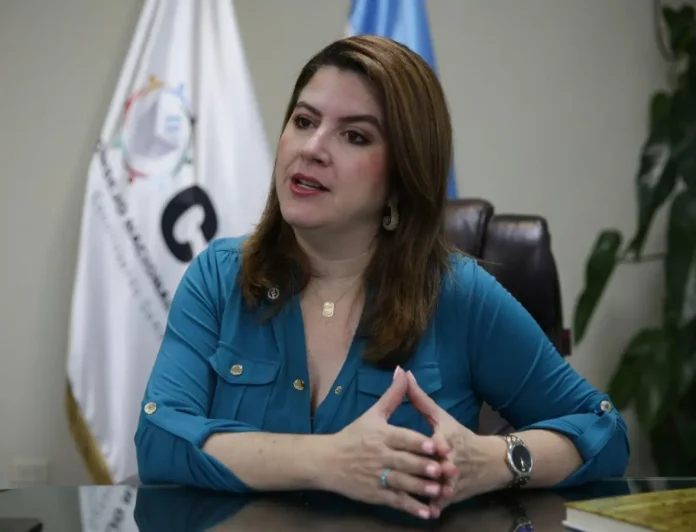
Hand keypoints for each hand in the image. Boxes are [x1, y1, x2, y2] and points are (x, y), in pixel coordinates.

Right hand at [326, 367, 450, 518]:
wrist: (327, 461)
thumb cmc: (353, 435)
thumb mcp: (373, 414)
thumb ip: (393, 395)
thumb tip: (403, 371)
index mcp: (381, 435)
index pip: (402, 439)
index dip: (419, 443)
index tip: (436, 446)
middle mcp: (379, 456)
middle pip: (405, 462)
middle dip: (424, 467)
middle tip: (444, 470)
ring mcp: (377, 476)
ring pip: (402, 483)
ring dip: (421, 488)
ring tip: (439, 491)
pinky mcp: (375, 494)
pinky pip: (395, 501)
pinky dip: (411, 507)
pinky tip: (426, 512)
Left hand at [405, 371, 505, 515]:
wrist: (490, 462)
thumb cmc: (461, 436)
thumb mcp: (442, 417)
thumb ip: (420, 398)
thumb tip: (403, 373)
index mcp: (447, 441)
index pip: (431, 444)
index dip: (421, 447)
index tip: (405, 448)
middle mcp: (450, 462)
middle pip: (431, 467)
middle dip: (418, 472)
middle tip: (395, 473)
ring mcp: (452, 481)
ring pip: (435, 488)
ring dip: (422, 491)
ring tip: (402, 493)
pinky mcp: (453, 497)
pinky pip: (440, 503)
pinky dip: (432, 507)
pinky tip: (420, 510)